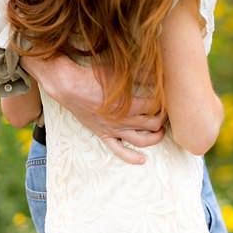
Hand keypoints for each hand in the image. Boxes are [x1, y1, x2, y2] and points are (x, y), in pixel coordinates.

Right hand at [20, 54, 168, 163]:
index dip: (162, 103)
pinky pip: (119, 151)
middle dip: (161, 119)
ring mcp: (113, 130)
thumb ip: (138, 75)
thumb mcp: (117, 72)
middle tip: (165, 113)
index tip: (166, 99)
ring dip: (154, 138)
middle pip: (152, 124)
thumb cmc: (91, 76)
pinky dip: (132, 157)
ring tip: (160, 132)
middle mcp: (123, 120)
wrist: (66, 85)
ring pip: (141, 140)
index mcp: (127, 104)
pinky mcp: (104, 134)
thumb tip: (155, 74)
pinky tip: (143, 160)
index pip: (154, 107)